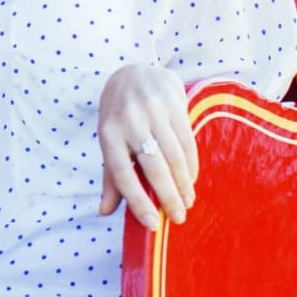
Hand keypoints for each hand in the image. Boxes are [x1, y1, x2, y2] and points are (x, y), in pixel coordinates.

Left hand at [98, 63, 198, 230]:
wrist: (135, 72)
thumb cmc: (119, 116)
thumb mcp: (109, 141)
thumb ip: (110, 176)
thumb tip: (105, 211)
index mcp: (108, 134)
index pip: (121, 174)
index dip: (137, 201)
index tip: (152, 224)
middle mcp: (129, 122)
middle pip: (153, 167)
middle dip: (167, 197)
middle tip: (178, 218)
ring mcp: (152, 111)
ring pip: (174, 157)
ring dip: (183, 184)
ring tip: (186, 202)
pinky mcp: (174, 103)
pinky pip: (187, 141)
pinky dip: (191, 165)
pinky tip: (191, 180)